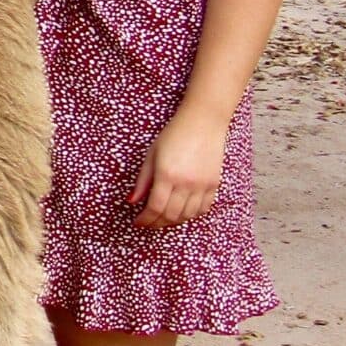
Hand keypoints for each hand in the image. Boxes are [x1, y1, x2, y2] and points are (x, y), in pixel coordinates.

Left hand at [128, 109, 226, 227]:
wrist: (203, 122)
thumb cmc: (174, 134)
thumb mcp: (151, 154)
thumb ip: (142, 180)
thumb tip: (131, 201)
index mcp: (166, 174)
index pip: (155, 207)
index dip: (145, 219)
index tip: (138, 222)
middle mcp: (185, 183)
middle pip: (170, 215)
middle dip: (157, 223)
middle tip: (148, 223)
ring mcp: (202, 185)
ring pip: (187, 215)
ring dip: (173, 221)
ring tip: (163, 218)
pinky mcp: (214, 184)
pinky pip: (203, 209)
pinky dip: (191, 215)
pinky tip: (182, 212)